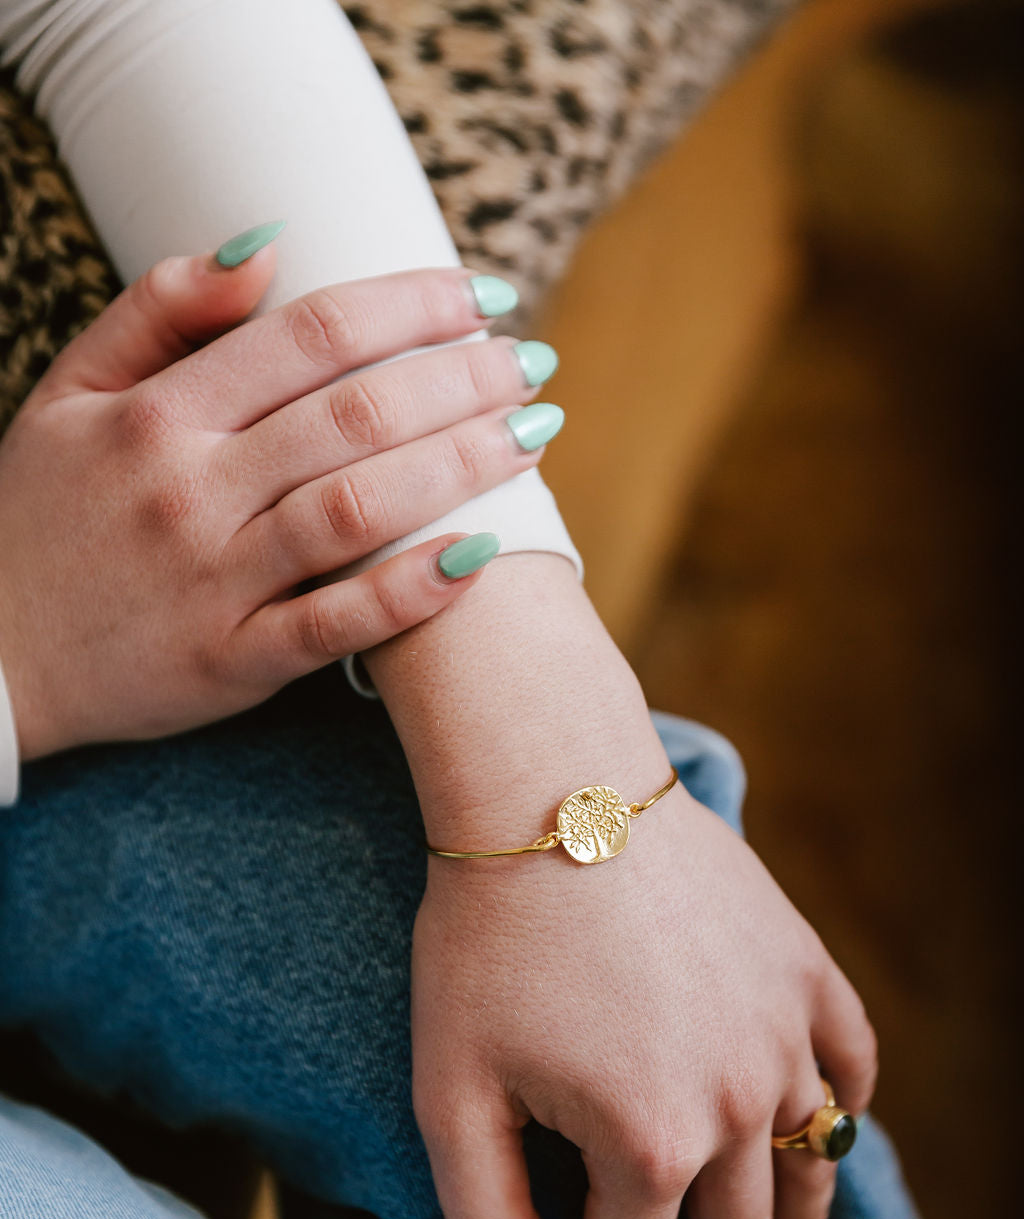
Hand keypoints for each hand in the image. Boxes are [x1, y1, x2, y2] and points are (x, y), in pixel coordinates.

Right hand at [0, 247, 550, 759]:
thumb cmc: (42, 517)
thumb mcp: (69, 394)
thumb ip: (158, 312)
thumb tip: (266, 244)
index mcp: (158, 415)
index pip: (309, 335)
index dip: (409, 305)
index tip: (480, 293)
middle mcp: (190, 491)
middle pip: (353, 414)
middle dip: (459, 379)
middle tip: (530, 361)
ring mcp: (214, 582)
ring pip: (358, 508)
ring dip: (459, 465)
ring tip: (533, 434)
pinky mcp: (233, 662)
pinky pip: (337, 624)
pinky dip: (411, 590)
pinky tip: (481, 555)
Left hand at [368, 556, 877, 1218]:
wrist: (550, 792)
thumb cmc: (484, 939)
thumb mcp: (453, 1090)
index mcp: (649, 1144)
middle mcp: (737, 1100)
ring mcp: (783, 1030)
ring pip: (810, 1158)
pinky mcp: (802, 965)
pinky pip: (850, 1057)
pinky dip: (845, 1103)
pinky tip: (828, 1124)